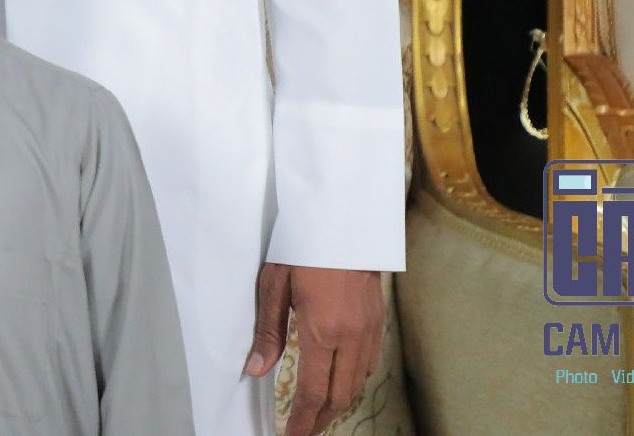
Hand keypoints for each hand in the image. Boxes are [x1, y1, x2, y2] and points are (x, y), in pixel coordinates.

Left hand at [245, 262, 385, 435]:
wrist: (344, 220)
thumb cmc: (303, 246)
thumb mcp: (274, 284)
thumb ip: (268, 331)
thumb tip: (256, 369)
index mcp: (321, 330)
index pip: (311, 391)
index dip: (302, 421)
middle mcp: (350, 337)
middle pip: (338, 396)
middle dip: (320, 420)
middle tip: (304, 433)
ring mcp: (368, 331)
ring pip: (357, 384)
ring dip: (337, 404)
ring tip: (319, 415)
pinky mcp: (377, 322)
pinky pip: (369, 365)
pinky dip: (353, 382)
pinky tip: (341, 384)